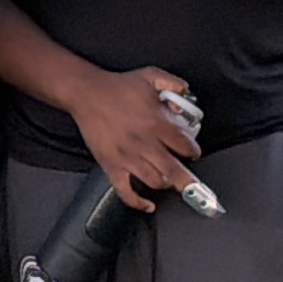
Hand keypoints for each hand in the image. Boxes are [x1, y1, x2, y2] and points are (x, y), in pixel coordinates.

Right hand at [69, 64, 201, 209]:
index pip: (184, 145)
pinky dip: (137, 202)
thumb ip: (172, 82)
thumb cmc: (117, 86)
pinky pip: (125, 191)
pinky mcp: (111, 165)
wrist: (86, 94)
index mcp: (156, 124)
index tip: (194, 153)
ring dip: (165, 184)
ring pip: (154, 181)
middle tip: (195, 186)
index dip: (193, 152)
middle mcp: (144, 144)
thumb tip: (187, 91)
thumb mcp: (150, 76)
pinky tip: (148, 205)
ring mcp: (127, 157)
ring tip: (169, 181)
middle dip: (188, 182)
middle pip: (173, 170)